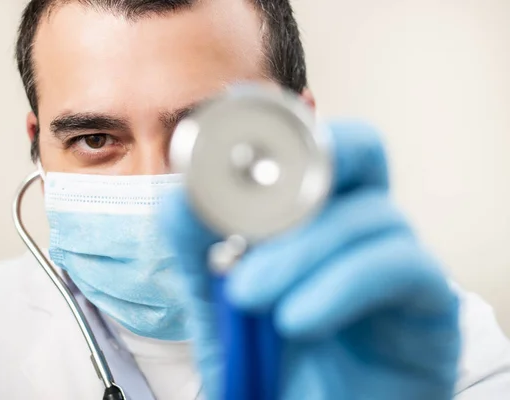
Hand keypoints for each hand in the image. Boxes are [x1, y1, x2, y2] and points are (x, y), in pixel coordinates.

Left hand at [160, 121, 460, 399]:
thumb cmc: (271, 371)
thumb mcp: (219, 306)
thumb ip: (197, 252)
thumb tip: (178, 196)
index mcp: (311, 222)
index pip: (308, 150)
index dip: (274, 129)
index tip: (225, 130)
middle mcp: (357, 231)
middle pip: (361, 151)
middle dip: (310, 161)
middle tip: (252, 202)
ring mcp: (397, 263)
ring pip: (371, 213)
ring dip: (301, 250)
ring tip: (251, 296)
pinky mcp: (429, 306)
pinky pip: (400, 266)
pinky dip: (340, 284)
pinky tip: (296, 319)